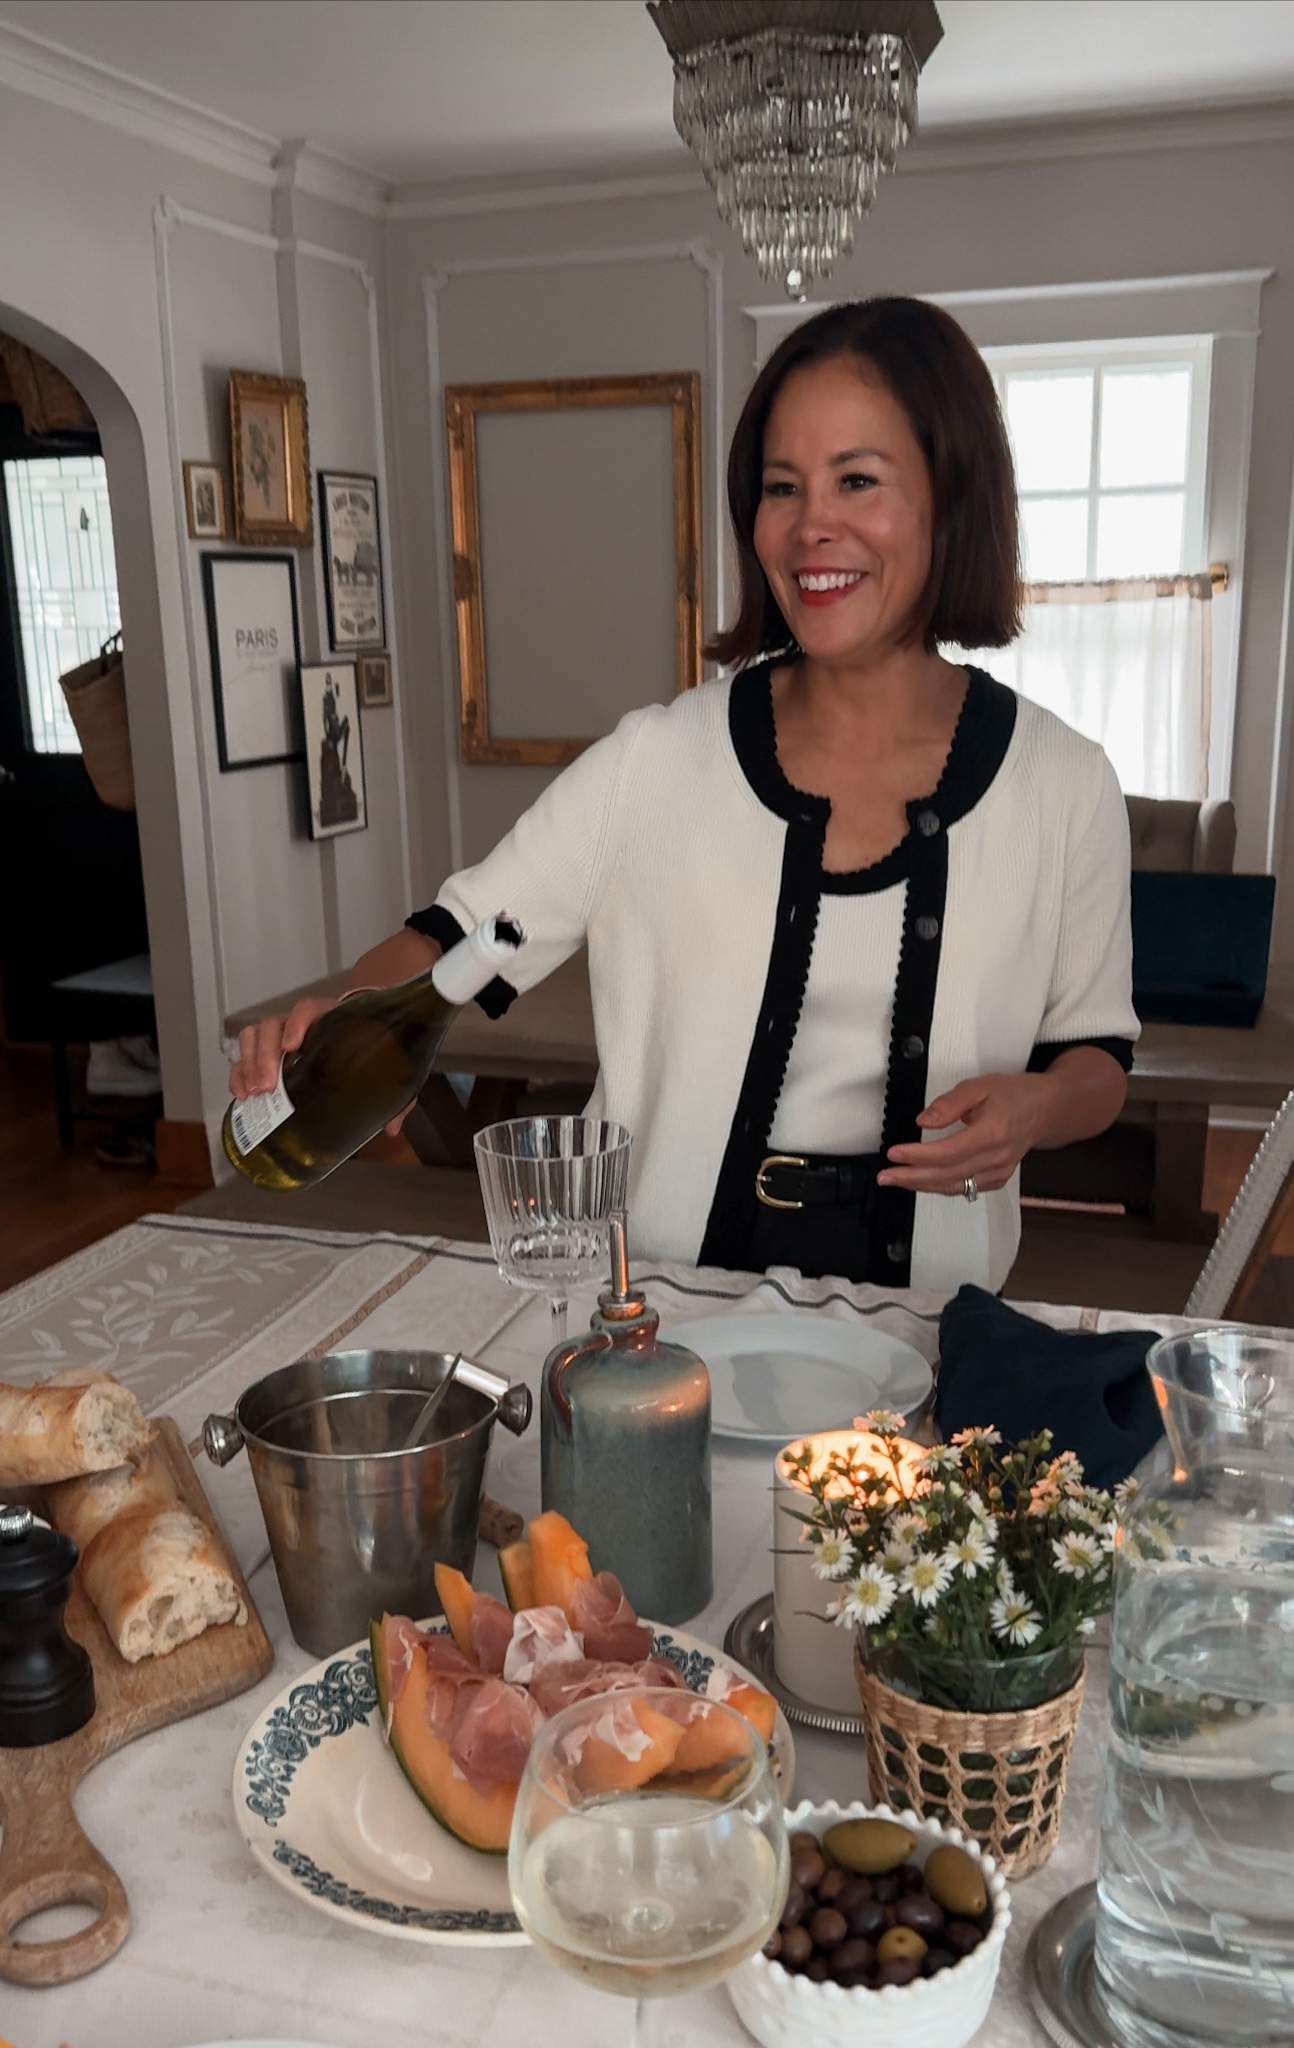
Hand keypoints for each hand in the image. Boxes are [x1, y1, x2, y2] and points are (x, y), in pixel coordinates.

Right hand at [229, 995, 416, 1138]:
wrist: (365, 1033)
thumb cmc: (375, 1046)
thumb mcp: (388, 1066)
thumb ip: (394, 1093)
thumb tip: (391, 1128)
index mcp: (331, 1017)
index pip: (308, 1007)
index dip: (298, 1022)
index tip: (293, 1046)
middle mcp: (301, 1023)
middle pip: (273, 1025)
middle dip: (266, 1056)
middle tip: (268, 1087)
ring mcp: (282, 1036)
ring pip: (254, 1036)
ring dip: (249, 1064)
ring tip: (253, 1094)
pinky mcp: (270, 1054)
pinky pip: (246, 1056)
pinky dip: (240, 1073)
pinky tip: (241, 1095)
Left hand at [876, 1071, 1057, 1196]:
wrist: (1043, 1110)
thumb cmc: (1011, 1094)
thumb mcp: (979, 1086)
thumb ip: (949, 1104)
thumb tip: (923, 1121)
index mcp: (992, 1133)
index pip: (948, 1152)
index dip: (918, 1156)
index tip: (894, 1153)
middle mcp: (997, 1158)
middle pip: (947, 1175)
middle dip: (912, 1177)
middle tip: (885, 1176)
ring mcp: (999, 1172)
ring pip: (954, 1186)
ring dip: (922, 1186)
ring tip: (896, 1180)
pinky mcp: (998, 1179)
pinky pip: (964, 1188)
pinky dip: (940, 1187)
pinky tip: (922, 1182)